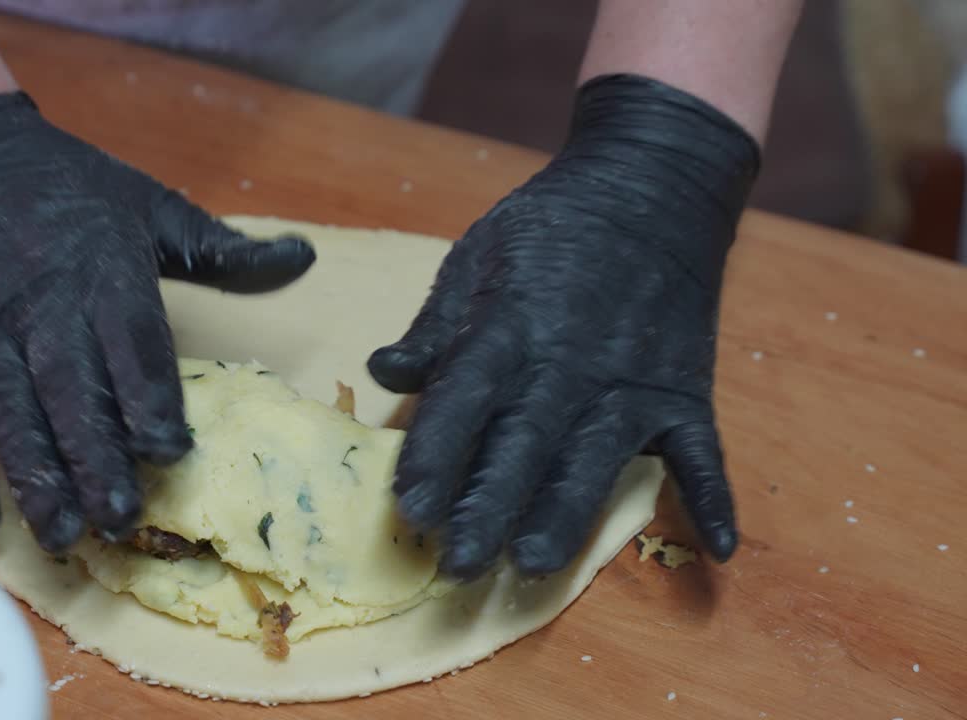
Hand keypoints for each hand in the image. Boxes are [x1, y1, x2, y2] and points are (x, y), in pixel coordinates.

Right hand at [0, 92, 315, 552]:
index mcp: (103, 274)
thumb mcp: (150, 204)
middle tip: (121, 521)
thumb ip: (222, 249)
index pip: (132, 347)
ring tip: (63, 536)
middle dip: (96, 460)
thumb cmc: (69, 188)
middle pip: (72, 393)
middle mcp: (42, 309)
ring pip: (11, 415)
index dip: (149, 402)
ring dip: (36, 478)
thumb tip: (305, 259)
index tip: (171, 454)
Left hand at [367, 74, 760, 580]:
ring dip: (567, 512)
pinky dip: (714, 497)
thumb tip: (384, 371)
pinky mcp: (684, 389)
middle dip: (489, 506)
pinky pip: (703, 450)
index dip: (434, 453)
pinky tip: (717, 550)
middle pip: (524, 443)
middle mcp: (570, 359)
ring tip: (534, 562)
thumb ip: (436, 324)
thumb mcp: (478, 256)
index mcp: (511, 324)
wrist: (653, 184)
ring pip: (596, 457)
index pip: (465, 397)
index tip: (409, 507)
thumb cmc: (551, 227)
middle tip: (458, 565)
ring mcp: (633, 378)